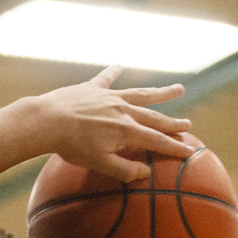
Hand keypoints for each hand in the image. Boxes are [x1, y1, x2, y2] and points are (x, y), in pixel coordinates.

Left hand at [25, 66, 196, 181]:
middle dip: (172, 123)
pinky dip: (112, 72)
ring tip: (179, 89)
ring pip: (140, 94)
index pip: (157, 141)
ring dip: (160, 93)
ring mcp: (108, 97)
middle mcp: (123, 111)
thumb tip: (146, 173)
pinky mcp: (90, 89)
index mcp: (127, 131)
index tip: (191, 151)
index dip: (174, 147)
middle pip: (154, 117)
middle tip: (188, 124)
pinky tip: (119, 65)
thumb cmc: (71, 146)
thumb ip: (124, 170)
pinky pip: (105, 78)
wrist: (46, 120)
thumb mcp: (99, 164)